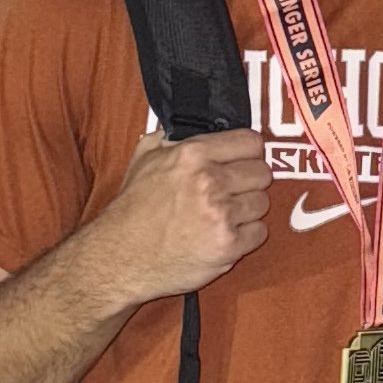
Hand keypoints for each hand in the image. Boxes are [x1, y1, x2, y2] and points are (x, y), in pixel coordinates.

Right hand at [98, 129, 271, 304]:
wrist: (120, 257)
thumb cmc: (132, 209)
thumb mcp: (144, 159)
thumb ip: (171, 138)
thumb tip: (186, 125)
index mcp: (193, 155)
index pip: (251, 142)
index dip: (248, 153)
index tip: (242, 162)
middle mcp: (210, 181)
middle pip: (262, 173)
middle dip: (249, 182)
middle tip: (232, 192)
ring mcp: (221, 215)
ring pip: (262, 203)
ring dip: (247, 210)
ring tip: (224, 215)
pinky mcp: (228, 246)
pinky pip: (259, 233)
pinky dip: (246, 236)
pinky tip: (225, 235)